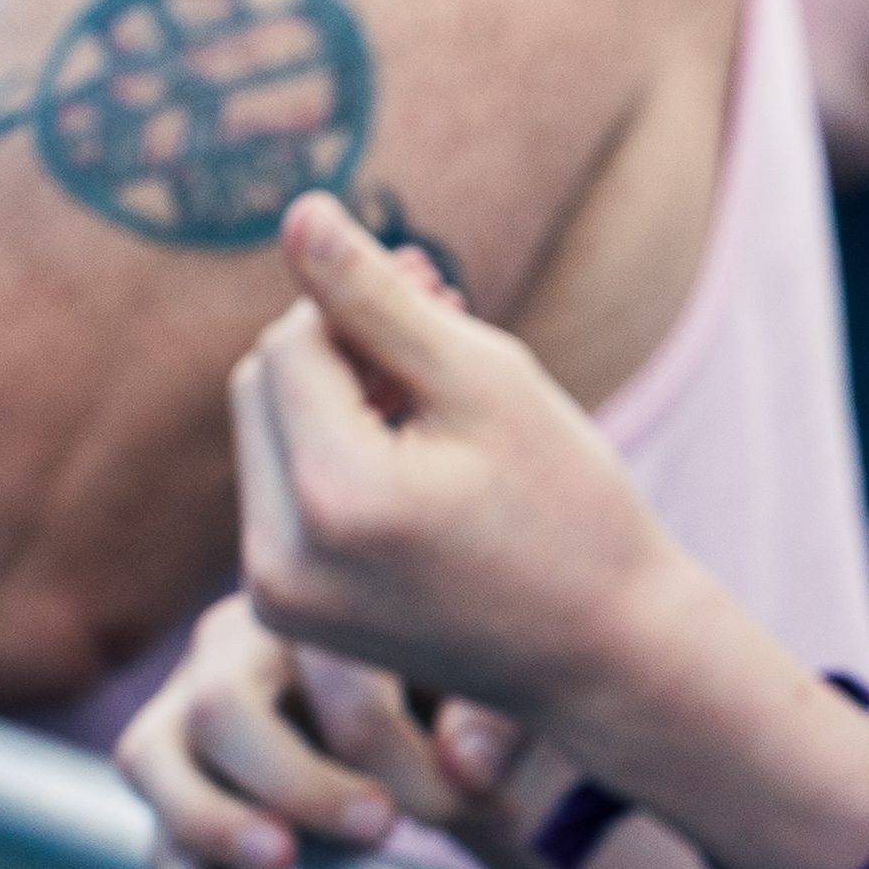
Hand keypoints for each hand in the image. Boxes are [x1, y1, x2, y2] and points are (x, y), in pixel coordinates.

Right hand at [116, 597, 550, 868]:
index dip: (402, 749)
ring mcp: (185, 711)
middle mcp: (234, 650)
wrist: (419, 713)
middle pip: (221, 707)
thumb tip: (469, 767)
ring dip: (215, 823)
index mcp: (313, 612)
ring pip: (153, 759)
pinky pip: (155, 834)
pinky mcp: (175, 782)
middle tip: (379, 827)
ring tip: (279, 864)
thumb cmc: (449, 688)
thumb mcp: (486, 688)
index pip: (331, 670)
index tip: (476, 803)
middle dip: (297, 781)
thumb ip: (490, 717)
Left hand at [227, 194, 685, 738]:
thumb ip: (379, 296)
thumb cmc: (570, 511)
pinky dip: (332, 461)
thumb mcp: (487, 382)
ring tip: (434, 408)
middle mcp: (281, 559)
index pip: (293, 341)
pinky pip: (277, 495)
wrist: (607, 656)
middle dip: (340, 350)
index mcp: (336, 499)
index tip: (444, 298)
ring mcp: (274, 596)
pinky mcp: (281, 612)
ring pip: (265, 434)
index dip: (361, 305)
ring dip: (333, 402)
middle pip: (262, 385)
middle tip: (441, 335)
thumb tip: (295, 211)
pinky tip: (414, 466)